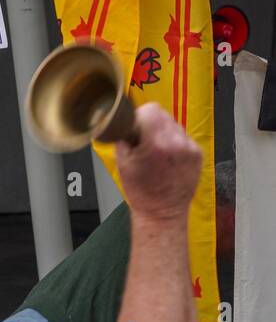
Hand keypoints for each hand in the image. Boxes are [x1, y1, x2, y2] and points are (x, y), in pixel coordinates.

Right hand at [115, 103, 200, 222]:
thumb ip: (125, 136)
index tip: (134, 129)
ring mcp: (191, 148)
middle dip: (150, 124)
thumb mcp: (122, 161)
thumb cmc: (140, 190)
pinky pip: (182, 136)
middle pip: (163, 114)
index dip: (139, 117)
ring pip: (174, 124)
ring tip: (156, 151)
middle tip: (143, 141)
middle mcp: (178, 142)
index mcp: (157, 143)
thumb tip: (125, 121)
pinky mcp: (198, 153)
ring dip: (162, 132)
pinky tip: (167, 157)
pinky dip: (173, 142)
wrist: (162, 212)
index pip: (150, 109)